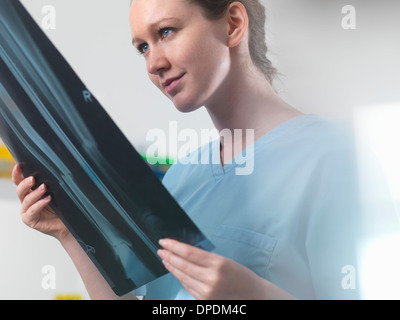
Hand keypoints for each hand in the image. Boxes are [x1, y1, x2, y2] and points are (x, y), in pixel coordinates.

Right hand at [12, 164, 69, 239]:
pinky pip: (32, 211)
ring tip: (44, 187)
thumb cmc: (62, 207)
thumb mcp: (57, 192)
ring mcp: (27, 211)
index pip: (20, 182)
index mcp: (30, 192)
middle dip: (25, 183)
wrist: (68, 223)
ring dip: (35, 193)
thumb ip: (51, 184)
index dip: (17, 174)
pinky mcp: (30, 220)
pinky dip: (39, 204)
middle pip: (20, 190)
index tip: (19, 166)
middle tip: (32, 178)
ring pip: (26, 200)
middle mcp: (26, 201)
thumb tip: (54, 170)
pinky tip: (47, 199)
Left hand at [157, 239, 295, 299]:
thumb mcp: (226, 261)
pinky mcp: (204, 301)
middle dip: (169, 256)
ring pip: (182, 277)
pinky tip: (176, 272)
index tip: (165, 241)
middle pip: (182, 265)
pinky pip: (188, 287)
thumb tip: (185, 253)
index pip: (189, 253)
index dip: (174, 246)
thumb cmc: (241, 276)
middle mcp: (211, 279)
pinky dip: (180, 279)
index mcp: (218, 264)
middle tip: (161, 249)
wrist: (253, 296)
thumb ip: (206, 259)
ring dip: (172, 267)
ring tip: (165, 259)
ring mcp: (207, 292)